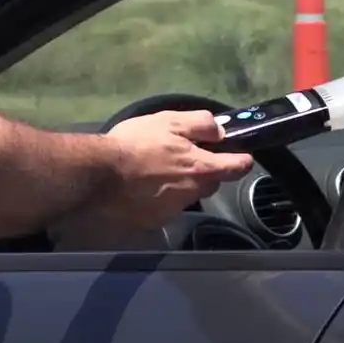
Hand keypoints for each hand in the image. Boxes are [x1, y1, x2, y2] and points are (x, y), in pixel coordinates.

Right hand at [99, 110, 255, 229]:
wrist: (101, 176)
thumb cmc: (136, 144)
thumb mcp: (169, 121)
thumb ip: (200, 124)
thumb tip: (220, 131)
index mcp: (200, 168)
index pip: (236, 168)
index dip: (242, 160)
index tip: (242, 157)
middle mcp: (192, 193)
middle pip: (211, 183)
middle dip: (206, 173)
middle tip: (186, 159)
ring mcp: (174, 210)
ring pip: (188, 196)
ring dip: (182, 186)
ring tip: (159, 173)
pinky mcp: (155, 221)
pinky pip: (167, 207)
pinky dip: (161, 198)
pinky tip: (145, 188)